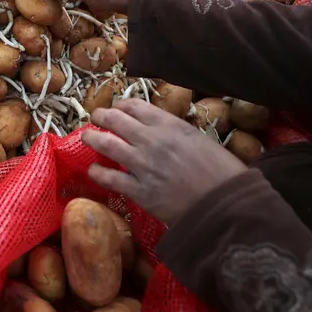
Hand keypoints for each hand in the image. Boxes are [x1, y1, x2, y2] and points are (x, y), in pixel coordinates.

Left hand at [81, 99, 246, 225]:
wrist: (224, 205)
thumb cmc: (222, 173)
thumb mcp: (200, 140)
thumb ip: (176, 133)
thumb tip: (161, 130)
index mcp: (170, 125)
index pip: (135, 106)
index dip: (121, 106)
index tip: (117, 109)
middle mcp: (151, 140)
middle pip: (115, 120)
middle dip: (101, 117)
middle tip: (95, 118)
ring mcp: (142, 165)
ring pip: (106, 144)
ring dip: (92, 138)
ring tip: (86, 136)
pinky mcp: (138, 190)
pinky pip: (109, 177)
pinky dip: (97, 172)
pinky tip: (93, 170)